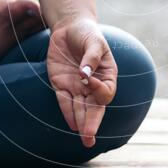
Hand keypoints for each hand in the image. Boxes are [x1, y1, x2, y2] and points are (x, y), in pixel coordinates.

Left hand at [47, 18, 116, 146]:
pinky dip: (67, 112)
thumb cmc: (87, 34)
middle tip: (90, 138)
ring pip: (80, 109)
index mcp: (106, 75)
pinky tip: (72, 125)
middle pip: (94, 108)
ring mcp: (77, 86)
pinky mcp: (60, 84)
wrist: (69, 28)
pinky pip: (64, 101)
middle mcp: (92, 85)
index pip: (106, 92)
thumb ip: (91, 57)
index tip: (89, 80)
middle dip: (92, 123)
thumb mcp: (94, 41)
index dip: (99, 90)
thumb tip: (85, 75)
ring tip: (85, 139)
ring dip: (81, 123)